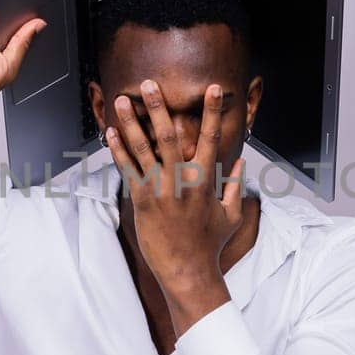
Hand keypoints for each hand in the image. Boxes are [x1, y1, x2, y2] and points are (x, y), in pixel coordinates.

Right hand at [0, 0, 46, 131]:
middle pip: (6, 23)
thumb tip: (37, 26)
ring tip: (17, 0)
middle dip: (17, 15)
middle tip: (29, 8)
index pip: (18, 37)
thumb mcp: (9, 66)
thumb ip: (22, 43)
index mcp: (2, 58)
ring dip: (5, 5)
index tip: (38, 18)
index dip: (28, 27)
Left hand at [104, 78, 246, 293]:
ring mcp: (161, 190)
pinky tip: (112, 132)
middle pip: (170, 135)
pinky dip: (119, 150)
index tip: (214, 89)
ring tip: (122, 100)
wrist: (188, 270)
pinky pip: (128, 169)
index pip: (211, 138)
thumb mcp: (231, 215)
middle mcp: (182, 180)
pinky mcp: (143, 201)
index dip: (213, 112)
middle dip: (160, 107)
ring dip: (132, 122)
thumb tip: (242, 164)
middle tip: (150, 84)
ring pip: (144, 149)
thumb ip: (236, 186)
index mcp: (205, 180)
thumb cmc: (210, 244)